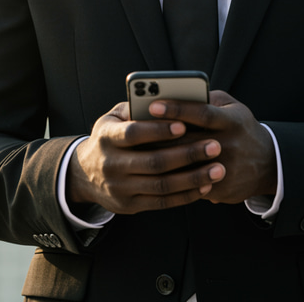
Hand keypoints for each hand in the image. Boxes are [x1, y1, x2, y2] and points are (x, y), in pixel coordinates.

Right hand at [66, 101, 225, 214]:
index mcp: (106, 137)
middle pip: (153, 162)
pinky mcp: (130, 206)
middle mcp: (111, 164)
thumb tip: (166, 98)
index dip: (158, 130)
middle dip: (188, 154)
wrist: (85, 174)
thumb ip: (136, 108)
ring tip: (218, 168)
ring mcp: (120, 188)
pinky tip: (205, 186)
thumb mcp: (113, 117)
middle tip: (215, 145)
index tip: (184, 124)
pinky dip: (185, 195)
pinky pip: (162, 202)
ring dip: (193, 178)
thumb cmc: (110, 136)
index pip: (133, 133)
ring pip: (162, 185)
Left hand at [149, 90, 277, 204]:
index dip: (176, 109)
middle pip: (188, 141)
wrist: (268, 163)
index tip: (153, 104)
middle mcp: (230, 145)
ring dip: (161, 159)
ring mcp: (226, 170)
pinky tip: (154, 171)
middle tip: (134, 130)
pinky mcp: (222, 190)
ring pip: (186, 166)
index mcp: (232, 121)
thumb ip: (209, 99)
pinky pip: (191, 185)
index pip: (201, 113)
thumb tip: (178, 94)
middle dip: (160, 136)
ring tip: (138, 150)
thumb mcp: (233, 107)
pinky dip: (172, 177)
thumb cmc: (241, 127)